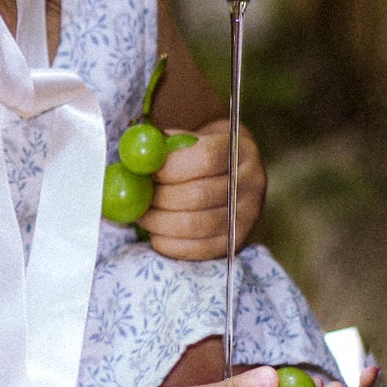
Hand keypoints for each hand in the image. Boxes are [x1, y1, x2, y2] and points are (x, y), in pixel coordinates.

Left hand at [139, 119, 265, 259]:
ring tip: (143, 216)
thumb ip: (165, 143)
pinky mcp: (237, 242)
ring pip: (197, 225)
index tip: (148, 171)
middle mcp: (251, 183)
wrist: (231, 172)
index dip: (171, 166)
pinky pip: (200, 249)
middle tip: (138, 198)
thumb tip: (135, 156)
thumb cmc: (200, 150)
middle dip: (160, 198)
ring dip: (160, 223)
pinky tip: (155, 234)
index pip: (206, 158)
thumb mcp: (189, 137)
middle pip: (199, 195)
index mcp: (240, 149)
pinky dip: (170, 244)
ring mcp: (248, 215)